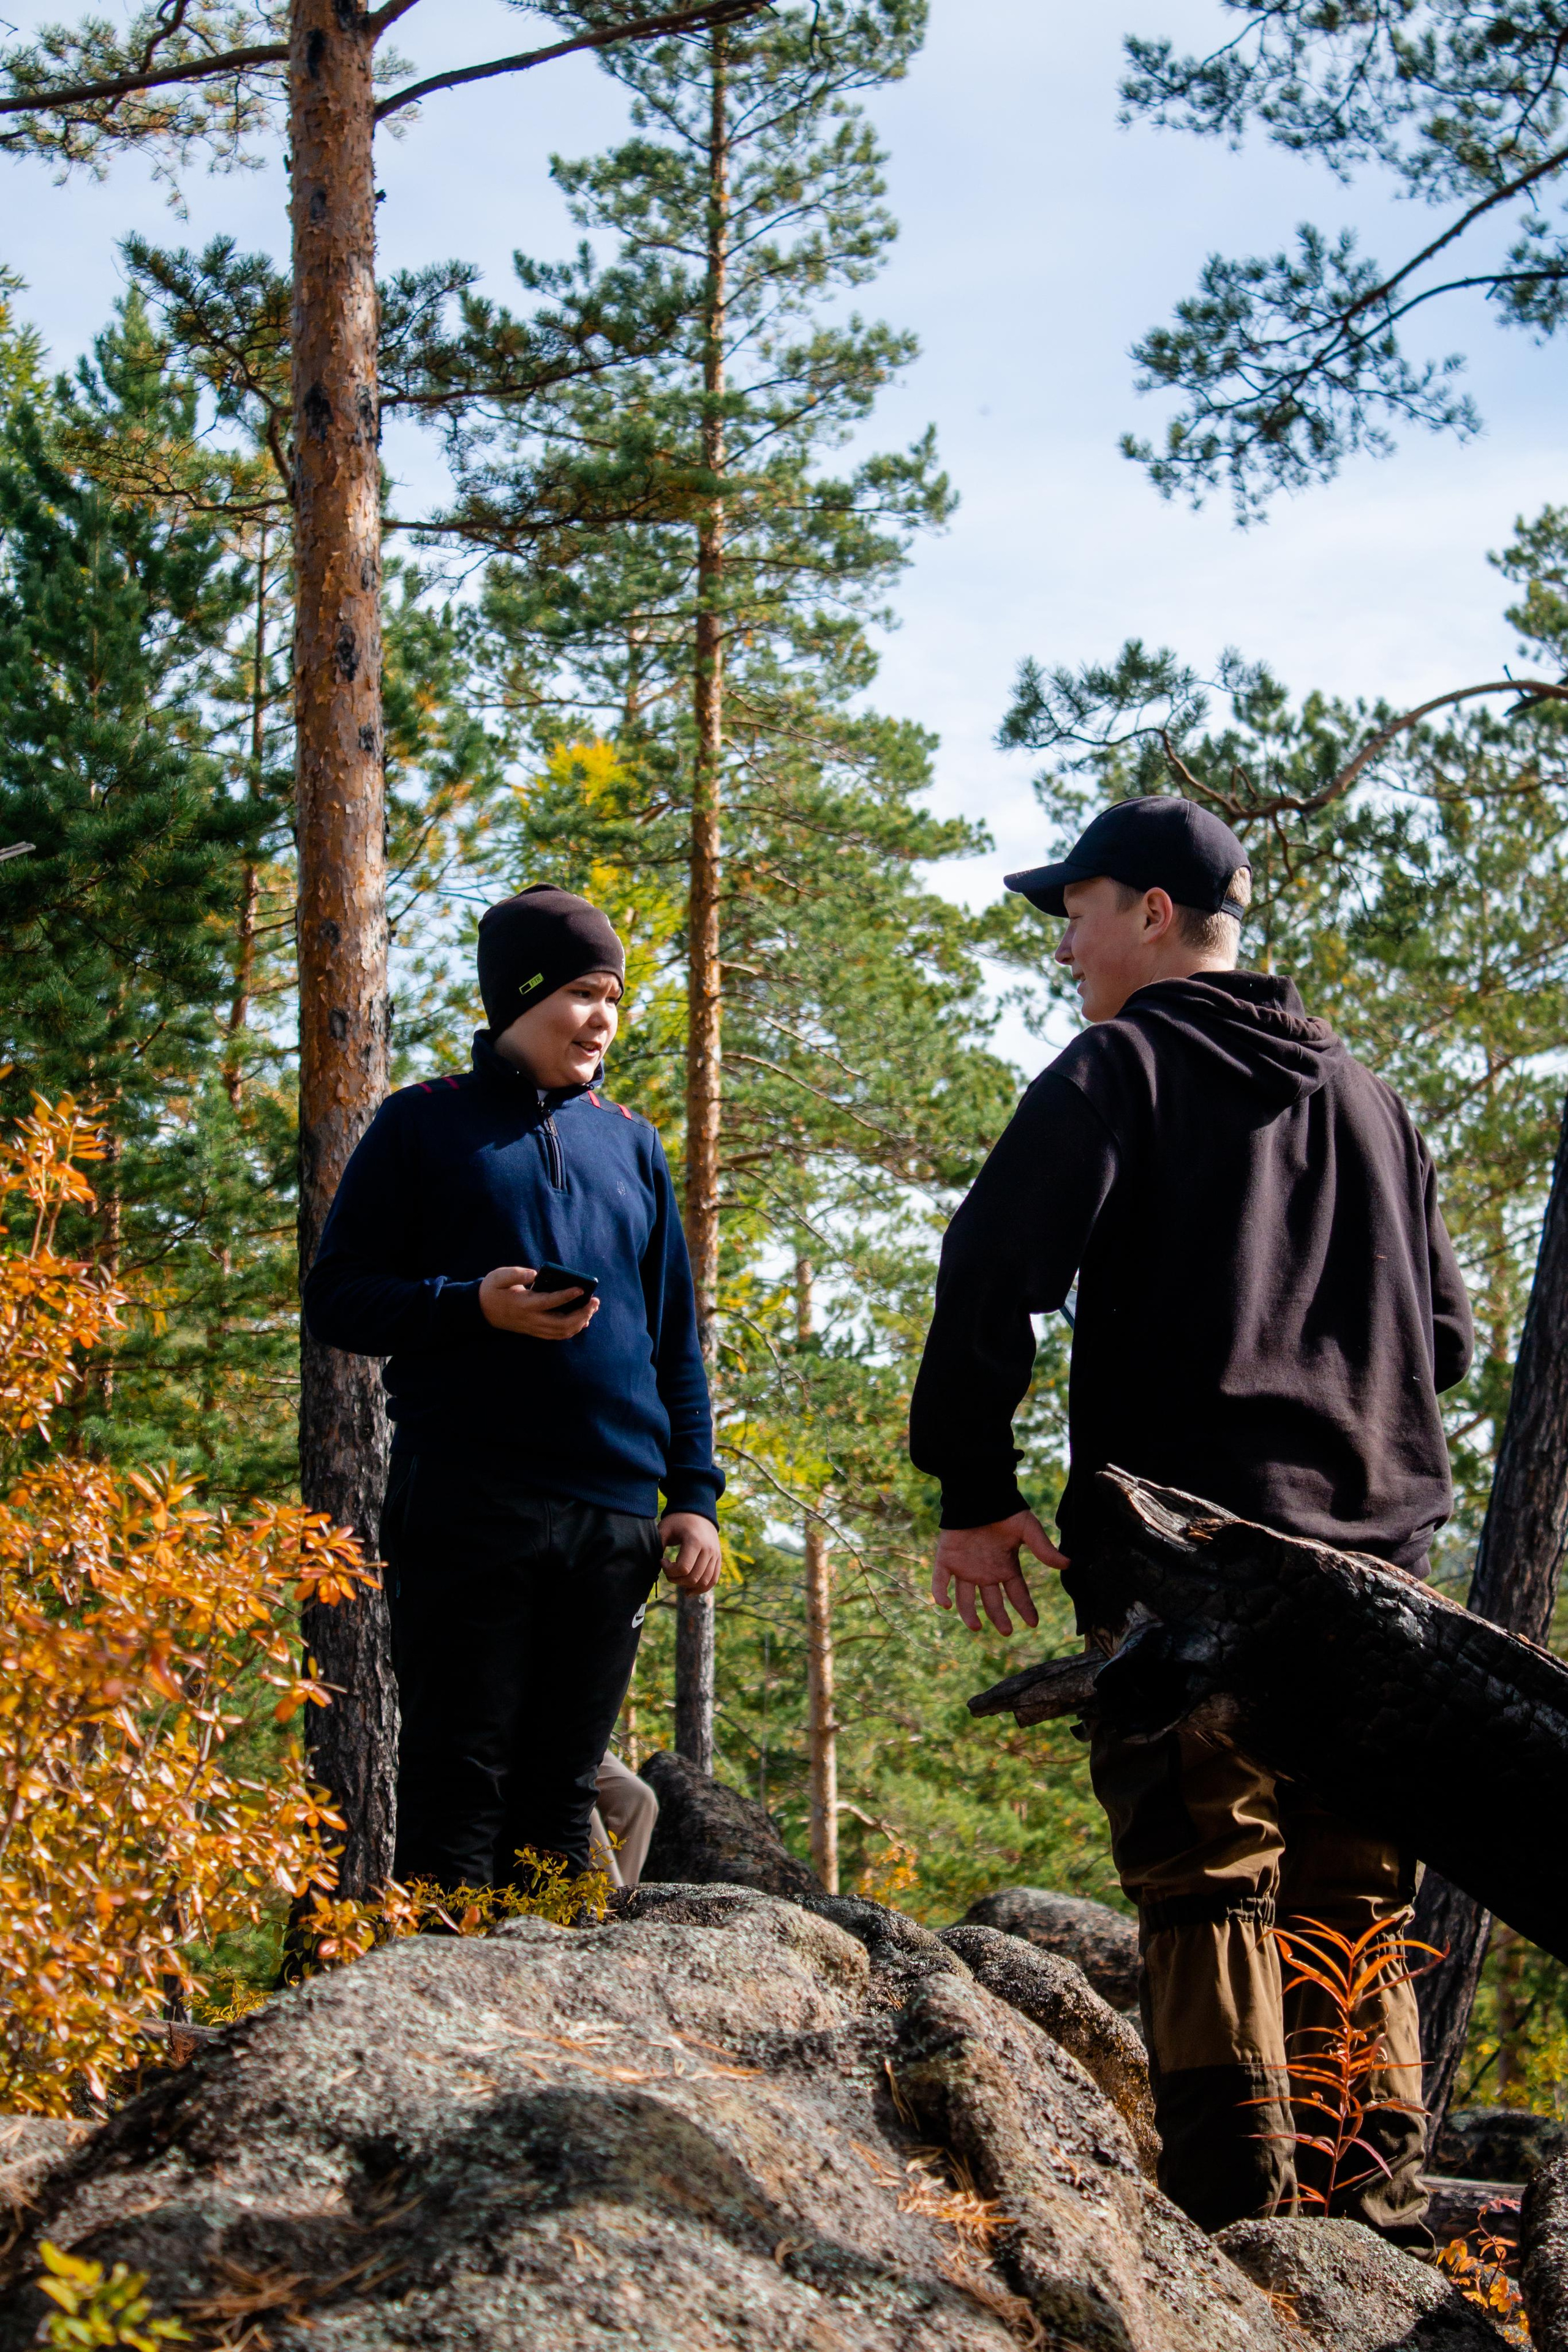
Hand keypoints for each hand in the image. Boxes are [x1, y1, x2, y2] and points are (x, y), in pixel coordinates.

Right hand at [479, 1265, 598, 1338]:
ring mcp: (534, 1327)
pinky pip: (557, 1335)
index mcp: (523, 1304)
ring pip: (562, 1332)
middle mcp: (531, 1319)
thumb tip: (536, 1274)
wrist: (481, 1310)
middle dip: (582, 1313)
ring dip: (580, 1321)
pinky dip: (572, 1329)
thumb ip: (517, 1274)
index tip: (581, 1288)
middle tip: (595, 1301)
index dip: (566, 1295)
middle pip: (562, 1323)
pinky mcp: (535, 1331)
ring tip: (592, 1308)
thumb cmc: (493, 1290)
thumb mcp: (499, 1276)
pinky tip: (582, 1320)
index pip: (549, 1301)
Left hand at [660, 1511, 721, 1593]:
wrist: (698, 1512)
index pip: (683, 1569)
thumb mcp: (665, 1529)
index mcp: (695, 1542)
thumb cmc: (678, 1521)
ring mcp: (715, 1555)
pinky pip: (713, 1580)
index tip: (662, 1561)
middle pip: (693, 1578)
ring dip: (688, 1585)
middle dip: (676, 1579)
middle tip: (668, 1571)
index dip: (669, 1571)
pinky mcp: (718, 1559)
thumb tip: (653, 1564)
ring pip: (704, 1582)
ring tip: (677, 1579)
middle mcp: (708, 1550)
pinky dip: (702, 1588)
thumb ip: (658, 1545)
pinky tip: (689, 1591)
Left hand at [930, 1509, 1067, 1636]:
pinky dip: (940, 1593)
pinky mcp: (946, 1559)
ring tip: (975, 1627)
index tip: (1033, 1624)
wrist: (978, 1494)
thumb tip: (1068, 1564)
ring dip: (968, 1614)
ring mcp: (964, 1567)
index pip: (1017, 1593)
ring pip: (965, 1597)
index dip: (1025, 1608)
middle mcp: (985, 1572)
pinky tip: (945, 1605)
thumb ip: (1043, 1549)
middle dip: (999, 1617)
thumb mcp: (1028, 1529)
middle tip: (1006, 1631)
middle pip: (992, 1601)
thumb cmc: (1005, 1509)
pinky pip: (940, 1580)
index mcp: (1005, 1566)